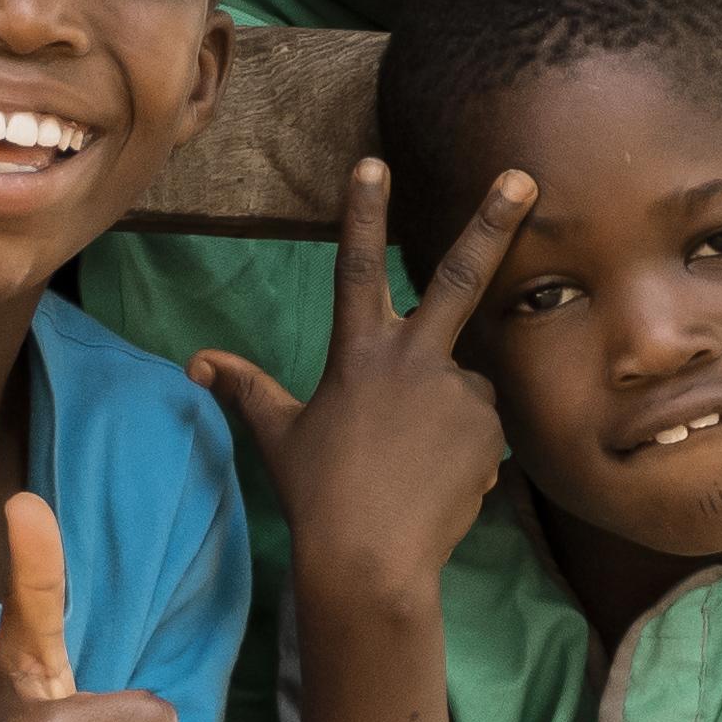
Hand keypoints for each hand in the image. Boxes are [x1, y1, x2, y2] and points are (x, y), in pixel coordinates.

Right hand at [191, 157, 532, 608]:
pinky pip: (482, 427)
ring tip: (415, 466)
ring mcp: (458, 391)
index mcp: (358, 353)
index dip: (364, 212)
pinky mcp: (491, 428)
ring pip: (464, 382)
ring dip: (449, 411)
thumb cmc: (318, 495)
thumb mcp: (277, 437)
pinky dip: (467, 448)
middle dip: (494, 221)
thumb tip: (197, 361)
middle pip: (459, 275)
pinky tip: (439, 482)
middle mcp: (414, 358)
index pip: (355, 266)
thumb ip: (246, 388)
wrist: (372, 560)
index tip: (374, 161)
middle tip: (524, 177)